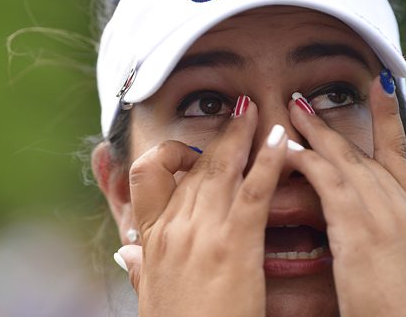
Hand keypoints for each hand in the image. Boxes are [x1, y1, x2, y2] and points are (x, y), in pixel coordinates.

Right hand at [122, 99, 286, 316]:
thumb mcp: (149, 296)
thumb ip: (138, 269)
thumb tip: (124, 254)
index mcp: (151, 238)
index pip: (147, 175)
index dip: (168, 154)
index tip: (189, 151)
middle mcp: (173, 227)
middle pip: (193, 165)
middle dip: (218, 134)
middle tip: (237, 110)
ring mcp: (203, 232)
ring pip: (220, 167)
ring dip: (240, 134)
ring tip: (255, 109)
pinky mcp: (235, 244)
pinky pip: (254, 190)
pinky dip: (269, 160)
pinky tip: (282, 139)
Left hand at [285, 75, 405, 316]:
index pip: (400, 155)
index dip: (391, 119)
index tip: (383, 85)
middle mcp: (400, 206)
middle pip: (363, 151)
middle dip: (332, 123)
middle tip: (308, 98)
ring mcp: (380, 212)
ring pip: (343, 159)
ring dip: (315, 131)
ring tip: (292, 108)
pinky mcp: (357, 226)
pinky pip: (327, 181)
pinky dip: (306, 159)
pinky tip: (286, 147)